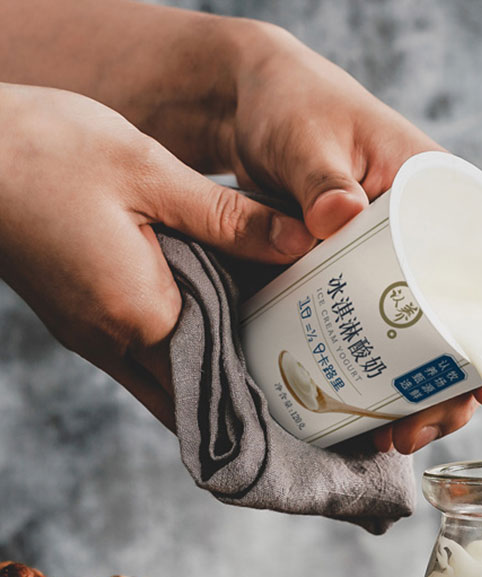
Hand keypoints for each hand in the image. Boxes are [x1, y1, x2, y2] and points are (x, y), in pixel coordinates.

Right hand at [0, 83, 313, 428]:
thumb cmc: (42, 149)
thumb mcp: (149, 172)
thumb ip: (229, 219)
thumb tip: (300, 244)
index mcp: (140, 314)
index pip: (220, 375)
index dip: (266, 384)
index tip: (307, 391)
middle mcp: (113, 340)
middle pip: (196, 385)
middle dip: (243, 385)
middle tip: (298, 377)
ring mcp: (90, 335)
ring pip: (167, 375)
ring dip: (212, 370)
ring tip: (266, 353)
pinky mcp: (77, 318)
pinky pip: (142, 355)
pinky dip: (180, 351)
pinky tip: (212, 324)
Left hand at [219, 22, 481, 453]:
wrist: (249, 109)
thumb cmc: (293, 105)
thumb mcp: (308, 136)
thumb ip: (321, 174)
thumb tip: (340, 215)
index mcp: (443, 199)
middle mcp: (430, 240)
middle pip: (464, 325)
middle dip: (450, 387)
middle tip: (420, 428)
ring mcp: (396, 267)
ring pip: (426, 342)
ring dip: (416, 395)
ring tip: (392, 437)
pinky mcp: (362, 284)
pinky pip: (383, 338)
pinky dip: (381, 379)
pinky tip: (367, 416)